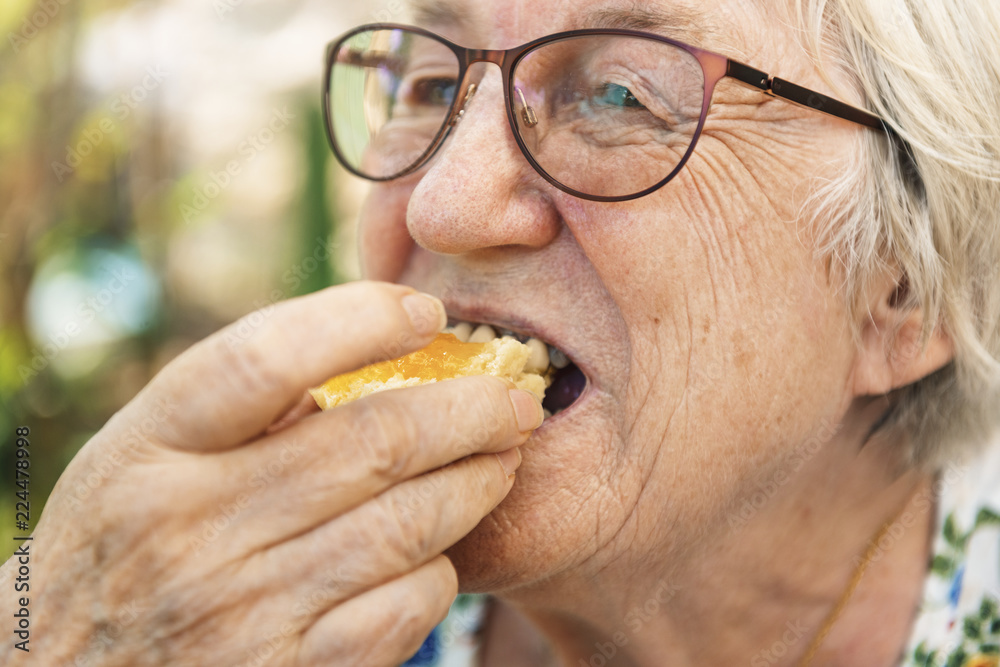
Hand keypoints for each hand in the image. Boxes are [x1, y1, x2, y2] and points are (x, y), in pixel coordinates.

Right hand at [1, 282, 541, 665]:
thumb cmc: (125, 539)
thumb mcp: (143, 455)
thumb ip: (236, 403)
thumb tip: (374, 347)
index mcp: (150, 449)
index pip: (266, 360)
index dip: (361, 322)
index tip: (425, 313)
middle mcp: (194, 528)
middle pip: (372, 444)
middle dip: (471, 412)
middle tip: (514, 399)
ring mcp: (243, 609)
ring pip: (407, 526)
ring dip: (477, 482)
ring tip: (503, 456)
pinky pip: (405, 607)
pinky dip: (440, 567)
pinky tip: (440, 546)